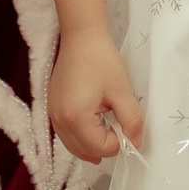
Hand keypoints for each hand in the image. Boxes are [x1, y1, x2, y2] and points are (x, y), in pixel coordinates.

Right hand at [48, 28, 143, 163]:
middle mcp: (59, 122)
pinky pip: (66, 135)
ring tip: (108, 126)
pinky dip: (81, 137)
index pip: (100, 148)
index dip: (118, 141)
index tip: (126, 123)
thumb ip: (131, 121)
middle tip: (119, 126)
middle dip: (105, 146)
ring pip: (74, 147)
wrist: (81, 37)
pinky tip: (94, 125)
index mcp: (76, 118)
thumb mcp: (122, 91)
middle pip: (85, 152)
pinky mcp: (52, 109)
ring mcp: (53, 116)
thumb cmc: (102, 61)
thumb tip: (136, 144)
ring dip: (93, 144)